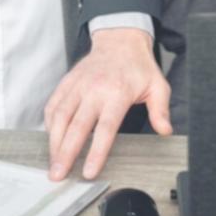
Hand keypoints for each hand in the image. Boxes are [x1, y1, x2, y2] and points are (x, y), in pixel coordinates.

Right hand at [43, 27, 168, 180]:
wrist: (120, 40)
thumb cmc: (139, 67)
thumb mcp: (158, 86)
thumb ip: (160, 110)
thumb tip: (165, 131)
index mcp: (117, 93)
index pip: (105, 128)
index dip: (96, 151)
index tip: (88, 171)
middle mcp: (94, 90)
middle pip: (76, 126)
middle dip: (65, 153)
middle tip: (58, 175)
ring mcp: (78, 85)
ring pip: (60, 117)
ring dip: (53, 142)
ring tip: (52, 164)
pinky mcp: (67, 82)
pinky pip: (53, 104)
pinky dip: (49, 123)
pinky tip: (50, 139)